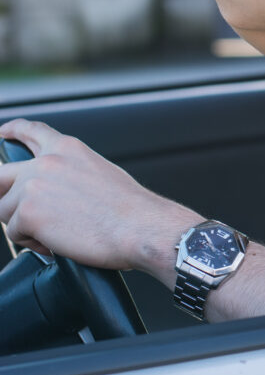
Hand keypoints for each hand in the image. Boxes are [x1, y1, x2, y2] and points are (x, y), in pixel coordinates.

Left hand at [0, 119, 198, 272]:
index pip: (30, 131)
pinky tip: (57, 243)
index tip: (3, 133)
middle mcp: (46, 162)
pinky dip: (33, 243)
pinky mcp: (28, 213)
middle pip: (1, 175)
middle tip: (19, 210)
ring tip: (56, 234)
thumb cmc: (131, 209)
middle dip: (4, 193)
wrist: (140, 226)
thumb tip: (55, 191)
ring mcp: (33, 186)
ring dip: (25, 225)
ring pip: (5, 210)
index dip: (11, 131)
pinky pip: (14, 234)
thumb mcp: (99, 172)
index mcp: (68, 148)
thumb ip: (70, 172)